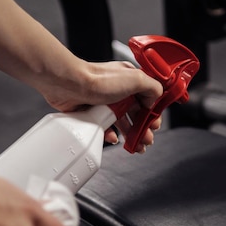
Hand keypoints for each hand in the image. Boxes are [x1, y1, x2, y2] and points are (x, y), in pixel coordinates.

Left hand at [41, 60, 163, 152]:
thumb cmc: (98, 79)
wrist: (70, 85)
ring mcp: (104, 100)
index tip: (154, 125)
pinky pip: (105, 125)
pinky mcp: (91, 110)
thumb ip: (152, 88)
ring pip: (122, 121)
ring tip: (135, 146)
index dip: (152, 113)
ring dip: (130, 134)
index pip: (147, 97)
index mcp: (130, 79)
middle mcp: (118, 88)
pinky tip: (114, 138)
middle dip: (143, 128)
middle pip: (136, 112)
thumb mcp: (136, 79)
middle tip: (147, 140)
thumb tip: (155, 98)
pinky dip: (111, 134)